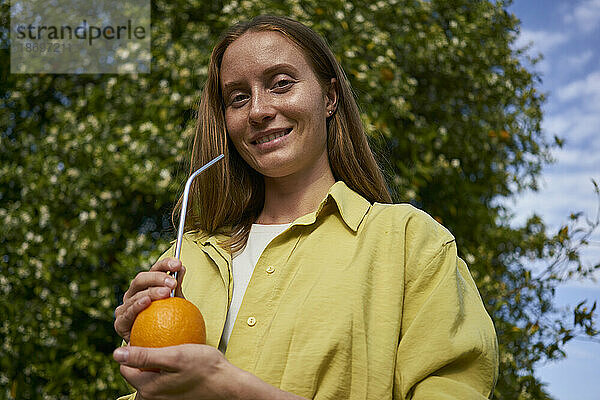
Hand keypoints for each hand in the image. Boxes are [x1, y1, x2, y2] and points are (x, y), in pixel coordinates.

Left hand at [113, 345, 308, 399]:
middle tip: (160, 337)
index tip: (148, 332)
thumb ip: (144, 356)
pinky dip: (166, 368)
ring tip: (169, 344)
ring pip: (150, 375)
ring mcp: (163, 398)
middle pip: (137, 372)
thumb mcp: (174, 356)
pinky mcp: (174, 396)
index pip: (126, 367)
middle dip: (143, 355)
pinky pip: (163, 379)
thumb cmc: (204, 368)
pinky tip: (178, 353)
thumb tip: (115, 353)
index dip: (133, 348)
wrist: (227, 385)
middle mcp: (152, 398)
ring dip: (155, 361)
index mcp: (147, 389)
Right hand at [114, 257, 184, 342]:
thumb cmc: (169, 322)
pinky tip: (146, 302)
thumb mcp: (176, 303)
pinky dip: (137, 305)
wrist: (157, 348)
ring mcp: (125, 307)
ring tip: (166, 292)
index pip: (154, 270)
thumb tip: (182, 268)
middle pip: (141, 279)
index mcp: (146, 285)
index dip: (165, 264)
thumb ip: (176, 287)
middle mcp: (133, 294)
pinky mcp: (120, 322)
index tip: (178, 264)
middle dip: (158, 277)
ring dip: (151, 291)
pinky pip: (128, 313)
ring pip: (135, 294)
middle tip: (173, 282)